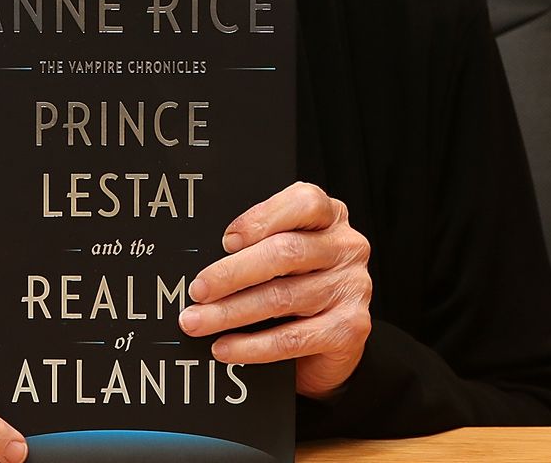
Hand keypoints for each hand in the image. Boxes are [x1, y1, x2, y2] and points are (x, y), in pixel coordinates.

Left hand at [177, 181, 373, 397]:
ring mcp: (353, 287)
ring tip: (198, 321)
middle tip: (198, 290)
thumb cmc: (299, 284)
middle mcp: (347, 247)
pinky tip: (226, 348)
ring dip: (231, 313)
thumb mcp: (285, 255)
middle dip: (232, 274)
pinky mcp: (351, 328)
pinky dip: (252, 346)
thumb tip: (210, 267)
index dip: (261, 220)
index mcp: (330, 217)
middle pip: (286, 253)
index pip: (303, 203)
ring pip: (282, 297)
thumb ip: (260, 246)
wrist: (333, 341)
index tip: (226, 241)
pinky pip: (292, 338)